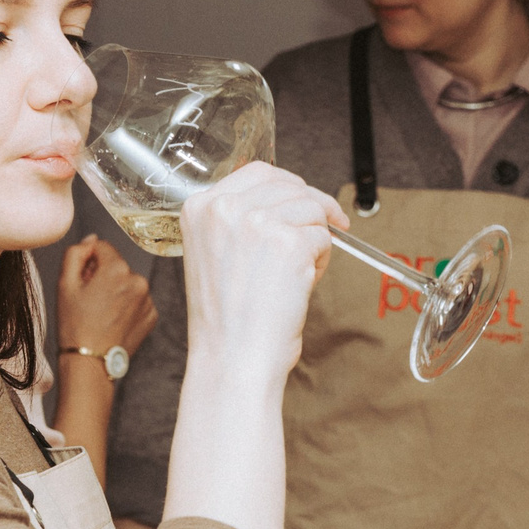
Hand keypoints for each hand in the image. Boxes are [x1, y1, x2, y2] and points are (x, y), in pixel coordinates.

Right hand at [56, 235, 158, 357]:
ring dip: (116, 290)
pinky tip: (112, 320)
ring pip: (128, 283)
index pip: (103, 247)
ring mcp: (148, 300)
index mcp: (118, 270)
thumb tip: (91, 240)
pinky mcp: (152, 316)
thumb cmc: (75, 325)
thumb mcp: (65, 284)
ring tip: (100, 312)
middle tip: (88, 299)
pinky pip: (137, 301)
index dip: (88, 260)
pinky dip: (126, 306)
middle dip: (103, 275)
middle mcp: (139, 281)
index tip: (82, 279)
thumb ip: (76, 253)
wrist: (90, 362)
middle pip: (117, 266)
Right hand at [179, 163, 343, 385]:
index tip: (307, 200)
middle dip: (314, 208)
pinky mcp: (287, 242)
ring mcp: (256, 222)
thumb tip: (285, 200)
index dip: (290, 185)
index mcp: (200, 207)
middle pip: (290, 185)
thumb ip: (238, 221)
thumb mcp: (214, 254)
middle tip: (329, 229)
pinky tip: (302, 283)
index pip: (258, 171)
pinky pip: (324, 237)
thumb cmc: (228, 318)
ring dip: (317, 238)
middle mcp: (224, 208)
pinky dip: (322, 261)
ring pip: (311, 208)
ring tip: (300, 272)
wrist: (234, 357)